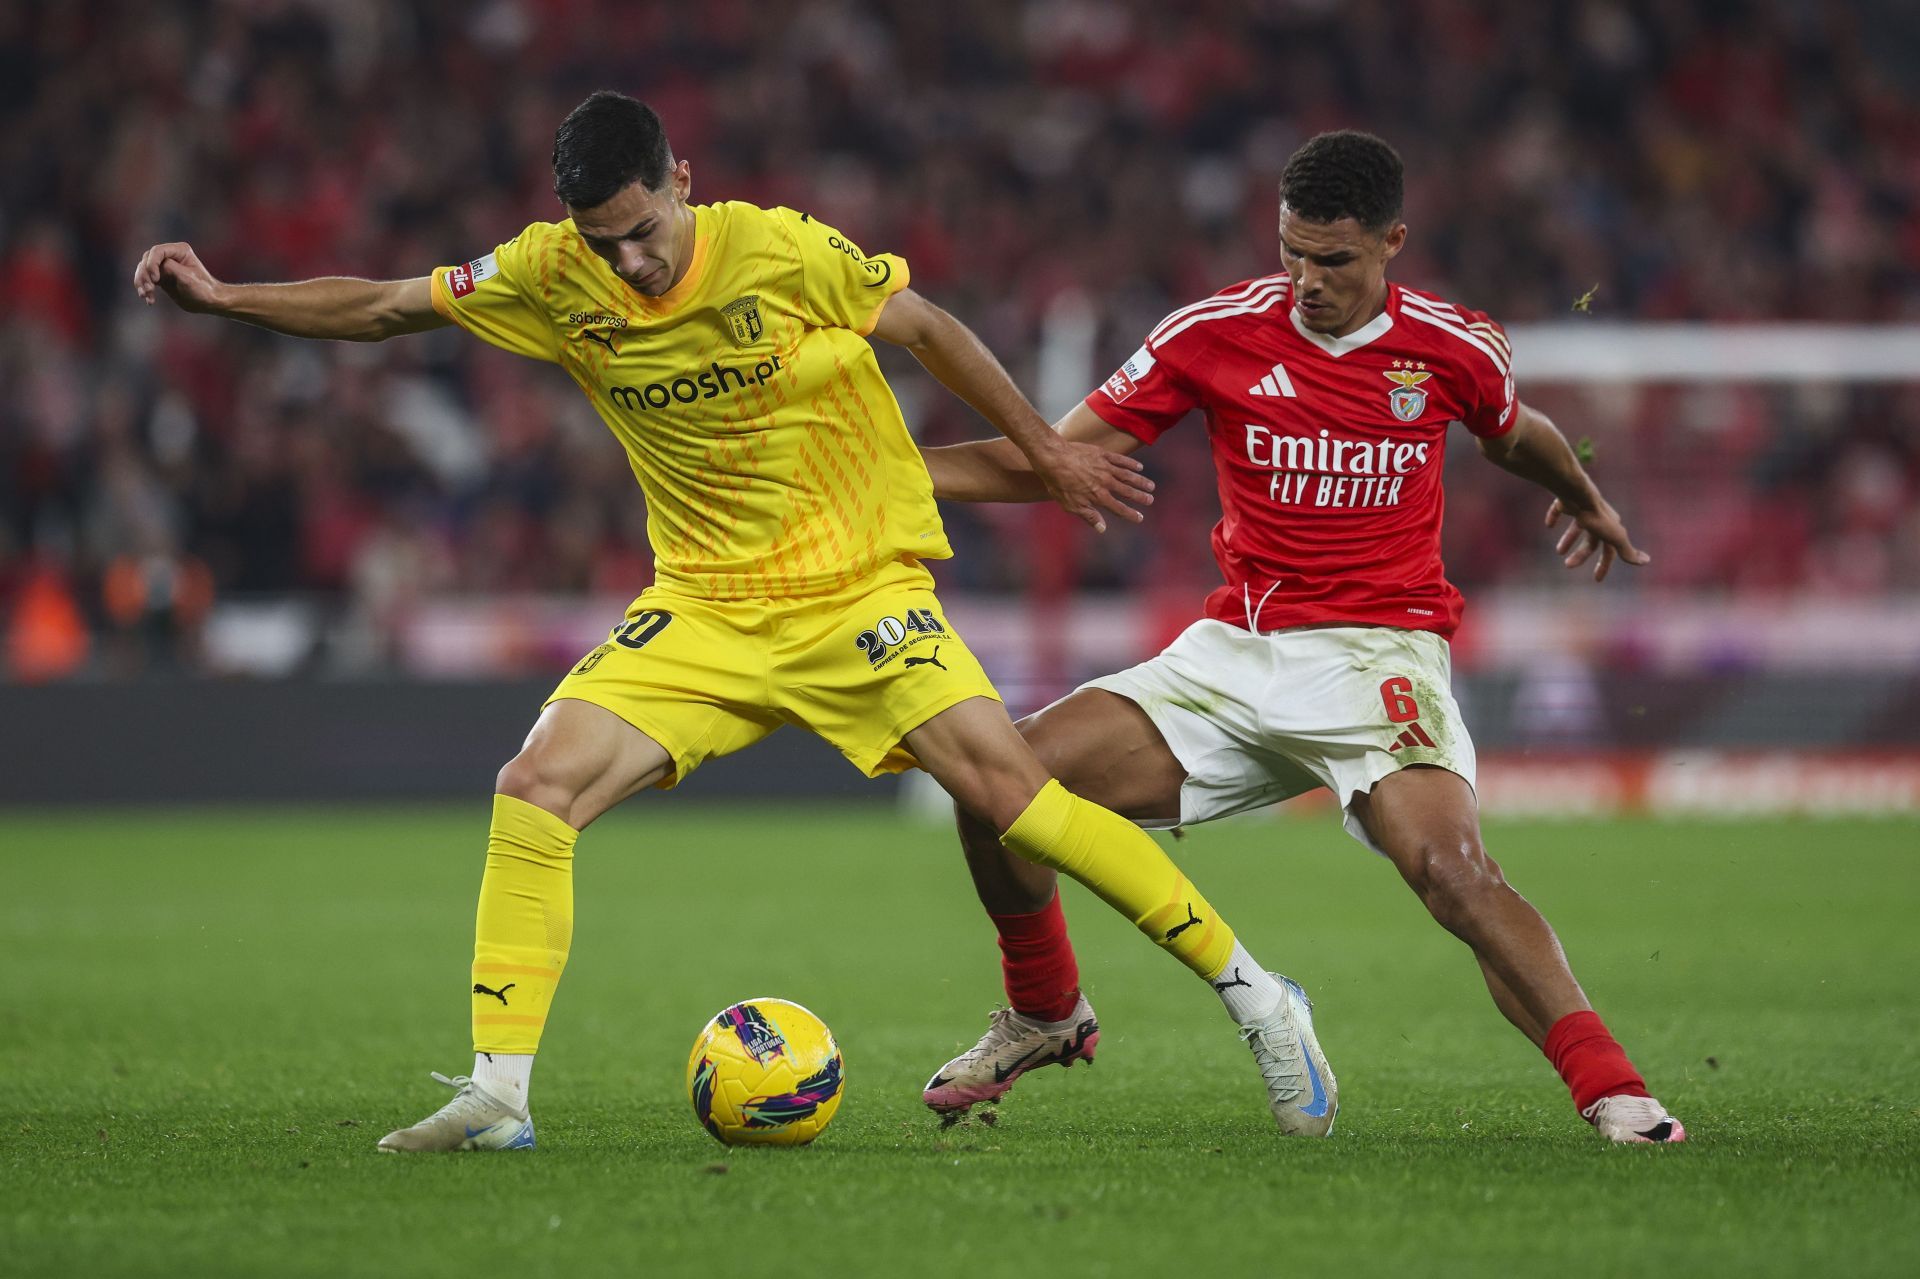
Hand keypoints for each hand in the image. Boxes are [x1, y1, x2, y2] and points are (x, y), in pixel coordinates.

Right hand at [133, 242, 226, 312]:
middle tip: (148, 290)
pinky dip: (145, 289)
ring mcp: (164, 266)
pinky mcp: (161, 278)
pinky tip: (149, 301)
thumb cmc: (203, 289)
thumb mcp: (187, 277)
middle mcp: (170, 255)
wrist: (209, 302)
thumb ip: (170, 268)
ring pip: (143, 270)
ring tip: (145, 295)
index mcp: (180, 250)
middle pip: (147, 260)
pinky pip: (146, 280)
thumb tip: (157, 265)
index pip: (157, 252)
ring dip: (141, 282)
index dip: (152, 264)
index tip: (155, 280)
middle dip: (144, 275)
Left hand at [1031, 440, 1154, 532]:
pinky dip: (1131, 464)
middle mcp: (1106, 482)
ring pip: (1128, 476)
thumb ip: (1088, 516)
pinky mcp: (1103, 455)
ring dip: (1140, 481)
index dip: (1131, 514)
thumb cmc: (1058, 483)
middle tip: (1150, 500)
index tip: (1140, 517)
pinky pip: (1121, 460)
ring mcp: (1106, 467)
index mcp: (1098, 496)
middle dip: (1140, 497)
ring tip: (1151, 485)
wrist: (1054, 458)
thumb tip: (1102, 528)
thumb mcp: (1070, 505)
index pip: (1119, 508)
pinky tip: (1139, 467)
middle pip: (1127, 491)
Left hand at [1545, 495, 1649, 581]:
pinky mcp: (1566, 499)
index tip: (1597, 579)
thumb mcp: (1613, 537)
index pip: (1609, 550)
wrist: (1577, 493)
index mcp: (1610, 526)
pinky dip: (1555, 516)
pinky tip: (1549, 525)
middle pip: (1591, 540)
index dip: (1604, 564)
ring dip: (1568, 539)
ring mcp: (1582, 507)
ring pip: (1577, 526)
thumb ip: (1626, 550)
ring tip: (1559, 551)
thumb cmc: (1595, 517)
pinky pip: (1559, 508)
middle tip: (1568, 565)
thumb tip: (1646, 561)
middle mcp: (1598, 516)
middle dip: (1581, 554)